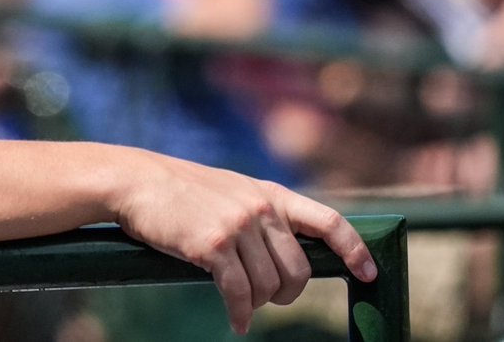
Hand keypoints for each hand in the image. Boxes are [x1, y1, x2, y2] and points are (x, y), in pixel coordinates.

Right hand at [114, 152, 376, 334]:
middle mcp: (260, 208)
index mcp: (270, 194)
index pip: (328, 221)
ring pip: (268, 286)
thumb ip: (261, 213)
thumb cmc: (180, 191)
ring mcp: (237, 226)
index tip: (368, 274)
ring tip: (241, 301)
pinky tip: (235, 321)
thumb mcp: (231, 190)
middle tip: (269, 299)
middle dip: (287, 294)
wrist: (136, 182)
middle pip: (298, 270)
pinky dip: (239, 314)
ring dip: (257, 304)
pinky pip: (239, 294)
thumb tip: (286, 254)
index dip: (354, 249)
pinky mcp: (212, 245)